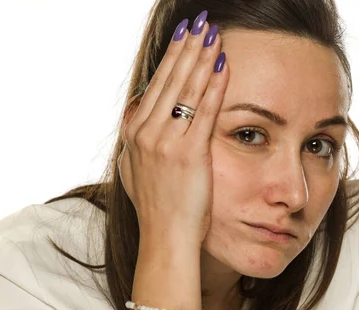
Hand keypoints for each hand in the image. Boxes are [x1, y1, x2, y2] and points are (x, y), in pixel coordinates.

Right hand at [117, 13, 227, 246]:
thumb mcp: (134, 169)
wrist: (166, 237)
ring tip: (214, 35)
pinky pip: (204, 112)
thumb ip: (135, 139)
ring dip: (202, 58)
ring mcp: (166, 142)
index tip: (183, 36)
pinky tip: (224, 67)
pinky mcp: (189, 153)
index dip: (171, 57)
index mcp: (135, 133)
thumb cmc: (157, 207)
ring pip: (186, 90)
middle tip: (201, 22)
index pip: (156, 85)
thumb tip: (137, 112)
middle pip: (171, 80)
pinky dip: (214, 87)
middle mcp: (146, 132)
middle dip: (188, 47)